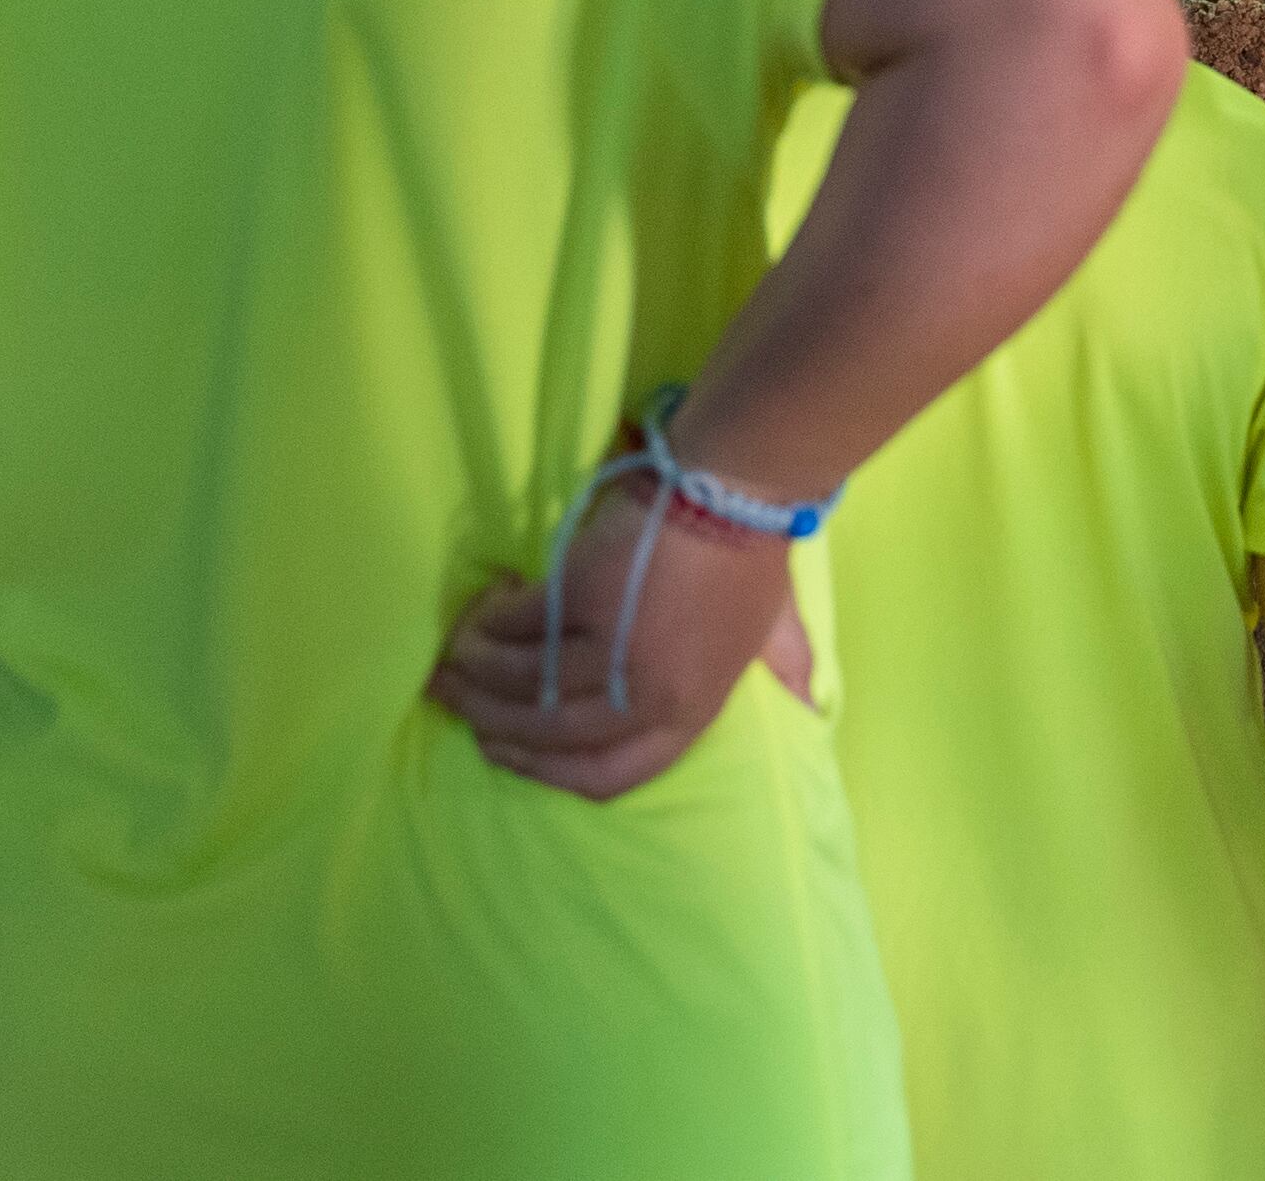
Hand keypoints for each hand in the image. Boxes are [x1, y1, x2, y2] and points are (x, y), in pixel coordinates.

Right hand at [428, 484, 815, 798]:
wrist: (736, 487)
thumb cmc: (753, 555)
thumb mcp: (773, 627)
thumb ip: (783, 668)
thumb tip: (811, 703)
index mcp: (693, 710)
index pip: (611, 776)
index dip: (547, 774)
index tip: (502, 755)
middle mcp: (648, 694)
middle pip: (549, 732)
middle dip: (490, 722)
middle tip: (453, 696)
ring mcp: (614, 649)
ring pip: (521, 682)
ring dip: (476, 671)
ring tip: (453, 655)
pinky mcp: (582, 597)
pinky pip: (517, 625)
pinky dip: (490, 620)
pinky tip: (482, 607)